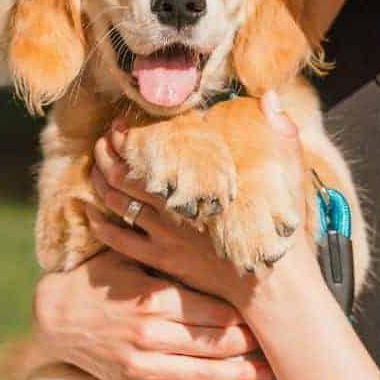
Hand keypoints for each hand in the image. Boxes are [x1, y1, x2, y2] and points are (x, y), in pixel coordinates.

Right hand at [33, 249, 271, 379]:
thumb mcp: (131, 259)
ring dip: (239, 377)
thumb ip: (167, 261)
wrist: (54, 313)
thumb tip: (210, 248)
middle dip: (251, 346)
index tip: (267, 312)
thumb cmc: (97, 278)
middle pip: (216, 344)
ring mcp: (142, 364)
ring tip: (266, 374)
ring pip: (202, 377)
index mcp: (155, 298)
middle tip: (278, 344)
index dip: (246, 315)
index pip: (216, 312)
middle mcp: (152, 334)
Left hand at [86, 91, 309, 310]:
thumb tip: (269, 96)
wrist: (272, 283)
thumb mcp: (289, 172)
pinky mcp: (162, 258)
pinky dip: (100, 225)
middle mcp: (174, 204)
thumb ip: (280, 131)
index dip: (128, 136)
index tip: (120, 125)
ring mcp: (164, 233)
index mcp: (197, 180)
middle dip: (106, 152)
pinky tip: (90, 213)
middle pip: (124, 172)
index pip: (150, 150)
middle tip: (103, 140)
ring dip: (100, 180)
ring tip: (96, 165)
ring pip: (117, 201)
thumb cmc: (280, 226)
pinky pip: (120, 241)